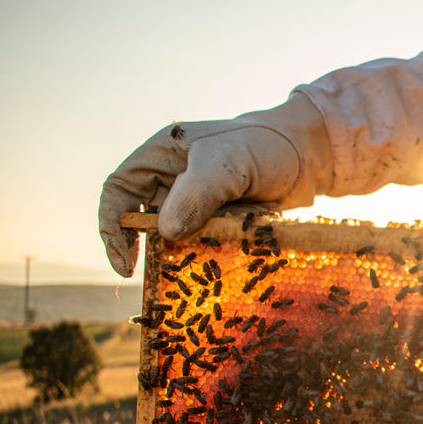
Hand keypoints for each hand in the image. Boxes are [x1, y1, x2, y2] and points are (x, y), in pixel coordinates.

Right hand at [99, 93, 328, 276]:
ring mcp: (196, 201)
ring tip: (201, 271)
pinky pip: (204, 244)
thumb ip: (196, 193)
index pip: (119, 191)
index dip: (113, 228)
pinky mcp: (219, 220)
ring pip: (176, 237)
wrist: (309, 156)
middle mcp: (171, 179)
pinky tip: (224, 265)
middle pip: (144, 220)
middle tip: (164, 276)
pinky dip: (211, 256)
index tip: (125, 264)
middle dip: (152, 249)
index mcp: (161, 155)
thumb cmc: (266, 147)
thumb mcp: (230, 163)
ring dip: (185, 255)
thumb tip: (165, 233)